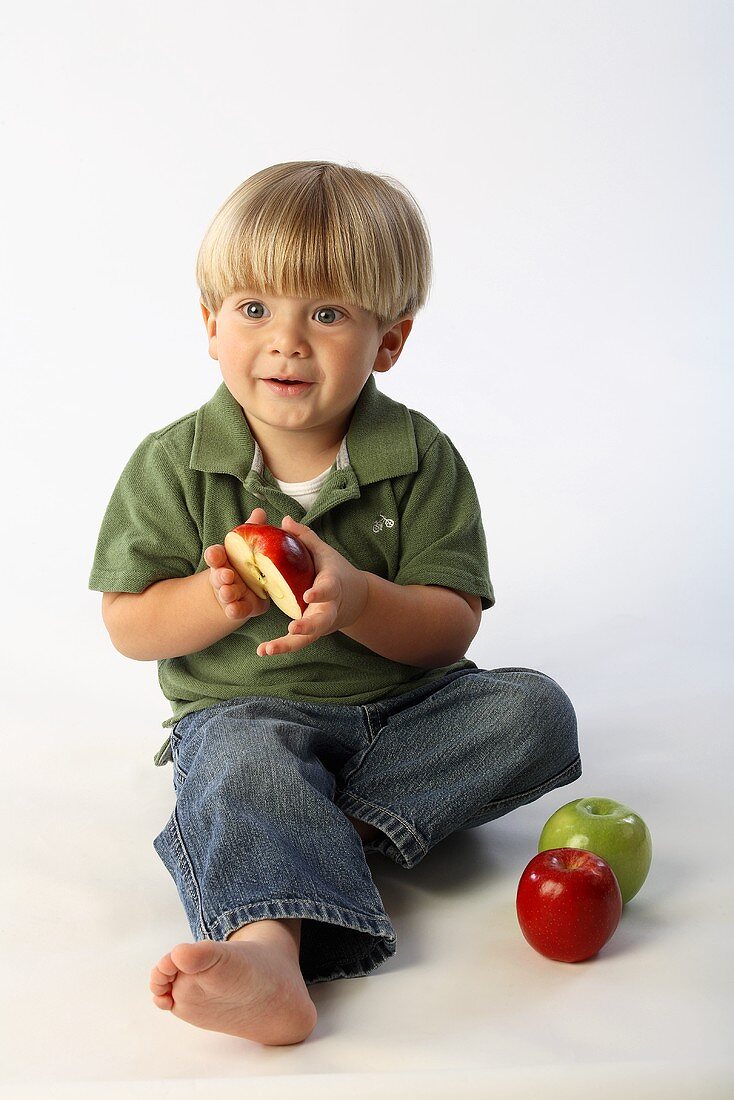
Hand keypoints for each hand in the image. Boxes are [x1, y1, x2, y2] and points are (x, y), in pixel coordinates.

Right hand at [204, 507, 271, 621]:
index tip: (214, 554)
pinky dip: (234, 610)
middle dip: (221, 574)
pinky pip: (235, 610)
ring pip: (225, 593)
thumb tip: (260, 511)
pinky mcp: (239, 608)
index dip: (214, 555)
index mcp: (225, 560)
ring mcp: (230, 593)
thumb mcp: (248, 547)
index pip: (216, 555)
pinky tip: (233, 609)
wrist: (245, 592)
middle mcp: (224, 576)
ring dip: (226, 592)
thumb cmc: (246, 563)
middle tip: (227, 574)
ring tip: (228, 591)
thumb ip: (253, 530)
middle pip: (219, 574)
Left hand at [256, 515, 369, 656]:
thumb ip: (305, 538)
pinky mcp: (312, 633)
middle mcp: (327, 608)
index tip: (308, 594)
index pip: (328, 589)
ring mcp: (320, 623)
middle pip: (320, 620)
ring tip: (266, 650)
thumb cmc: (335, 571)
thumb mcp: (324, 553)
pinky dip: (282, 648)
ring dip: (287, 645)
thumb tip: (285, 520)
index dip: (320, 592)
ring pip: (307, 638)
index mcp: (332, 585)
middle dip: (308, 626)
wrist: (355, 599)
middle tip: (293, 628)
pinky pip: (297, 642)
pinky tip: (263, 651)